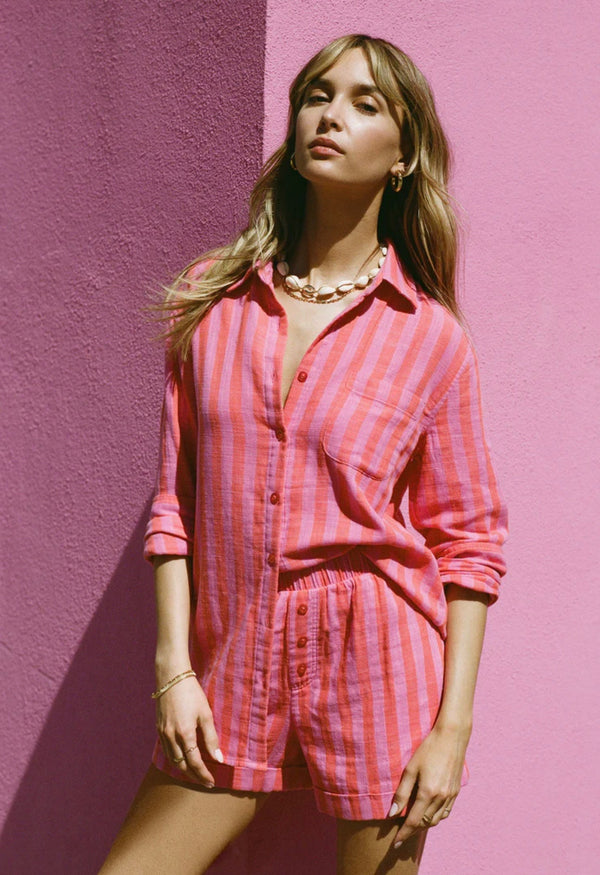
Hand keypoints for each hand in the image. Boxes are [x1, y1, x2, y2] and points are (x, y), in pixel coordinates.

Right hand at [155, 675, 222, 786]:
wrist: (171, 677)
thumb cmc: (191, 693)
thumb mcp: (205, 714)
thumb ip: (211, 738)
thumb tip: (219, 759)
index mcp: (184, 734)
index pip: (195, 763)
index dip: (203, 775)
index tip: (211, 782)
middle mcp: (171, 737)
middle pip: (182, 765)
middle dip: (194, 776)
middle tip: (205, 782)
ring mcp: (162, 733)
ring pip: (172, 760)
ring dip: (183, 769)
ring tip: (195, 773)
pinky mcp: (159, 728)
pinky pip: (166, 750)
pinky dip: (174, 758)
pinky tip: (181, 758)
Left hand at [388, 722, 469, 847]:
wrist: (451, 738)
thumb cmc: (428, 750)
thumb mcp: (410, 769)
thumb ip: (401, 792)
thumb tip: (392, 813)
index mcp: (428, 793)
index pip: (413, 821)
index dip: (404, 834)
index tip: (395, 843)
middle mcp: (441, 798)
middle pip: (425, 823)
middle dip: (413, 831)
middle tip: (401, 834)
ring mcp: (450, 796)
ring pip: (436, 820)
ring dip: (424, 826)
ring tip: (413, 825)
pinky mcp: (456, 792)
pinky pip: (445, 813)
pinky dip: (436, 818)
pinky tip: (429, 814)